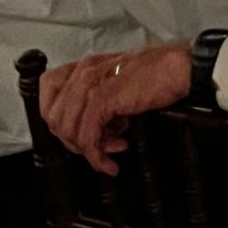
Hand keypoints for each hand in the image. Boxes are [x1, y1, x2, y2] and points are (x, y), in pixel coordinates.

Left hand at [39, 43, 192, 175]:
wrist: (179, 69)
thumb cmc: (157, 74)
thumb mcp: (119, 84)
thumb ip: (102, 102)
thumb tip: (97, 131)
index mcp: (85, 66)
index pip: (47, 90)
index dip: (55, 117)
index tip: (73, 133)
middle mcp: (84, 72)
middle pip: (54, 115)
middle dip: (71, 140)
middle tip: (95, 148)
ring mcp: (92, 84)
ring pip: (68, 128)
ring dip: (86, 150)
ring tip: (108, 155)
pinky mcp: (105, 99)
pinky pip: (87, 135)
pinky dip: (96, 155)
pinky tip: (109, 161)